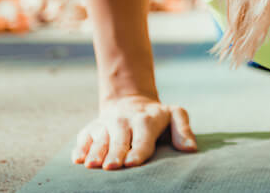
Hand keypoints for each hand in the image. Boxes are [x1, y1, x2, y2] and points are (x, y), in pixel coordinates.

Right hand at [71, 95, 197, 168]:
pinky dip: (80, 147)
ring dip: (95, 151)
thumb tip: (191, 149)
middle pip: (119, 139)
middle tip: (112, 167)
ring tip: (92, 165)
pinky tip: (78, 159)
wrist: (130, 101)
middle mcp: (124, 121)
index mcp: (146, 120)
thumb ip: (183, 130)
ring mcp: (106, 123)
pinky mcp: (91, 127)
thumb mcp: (174, 115)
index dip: (138, 150)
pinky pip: (83, 137)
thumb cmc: (156, 117)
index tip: (132, 163)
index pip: (142, 138)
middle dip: (115, 153)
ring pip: (99, 138)